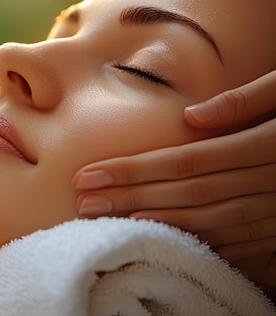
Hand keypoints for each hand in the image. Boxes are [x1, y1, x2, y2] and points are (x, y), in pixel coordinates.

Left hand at [72, 70, 275, 292]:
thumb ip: (248, 100)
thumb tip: (193, 116)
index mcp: (267, 143)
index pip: (185, 161)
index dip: (134, 169)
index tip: (89, 173)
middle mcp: (270, 180)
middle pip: (187, 194)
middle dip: (130, 199)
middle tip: (82, 202)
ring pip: (208, 221)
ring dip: (155, 223)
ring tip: (107, 221)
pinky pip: (241, 241)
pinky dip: (200, 241)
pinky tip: (164, 239)